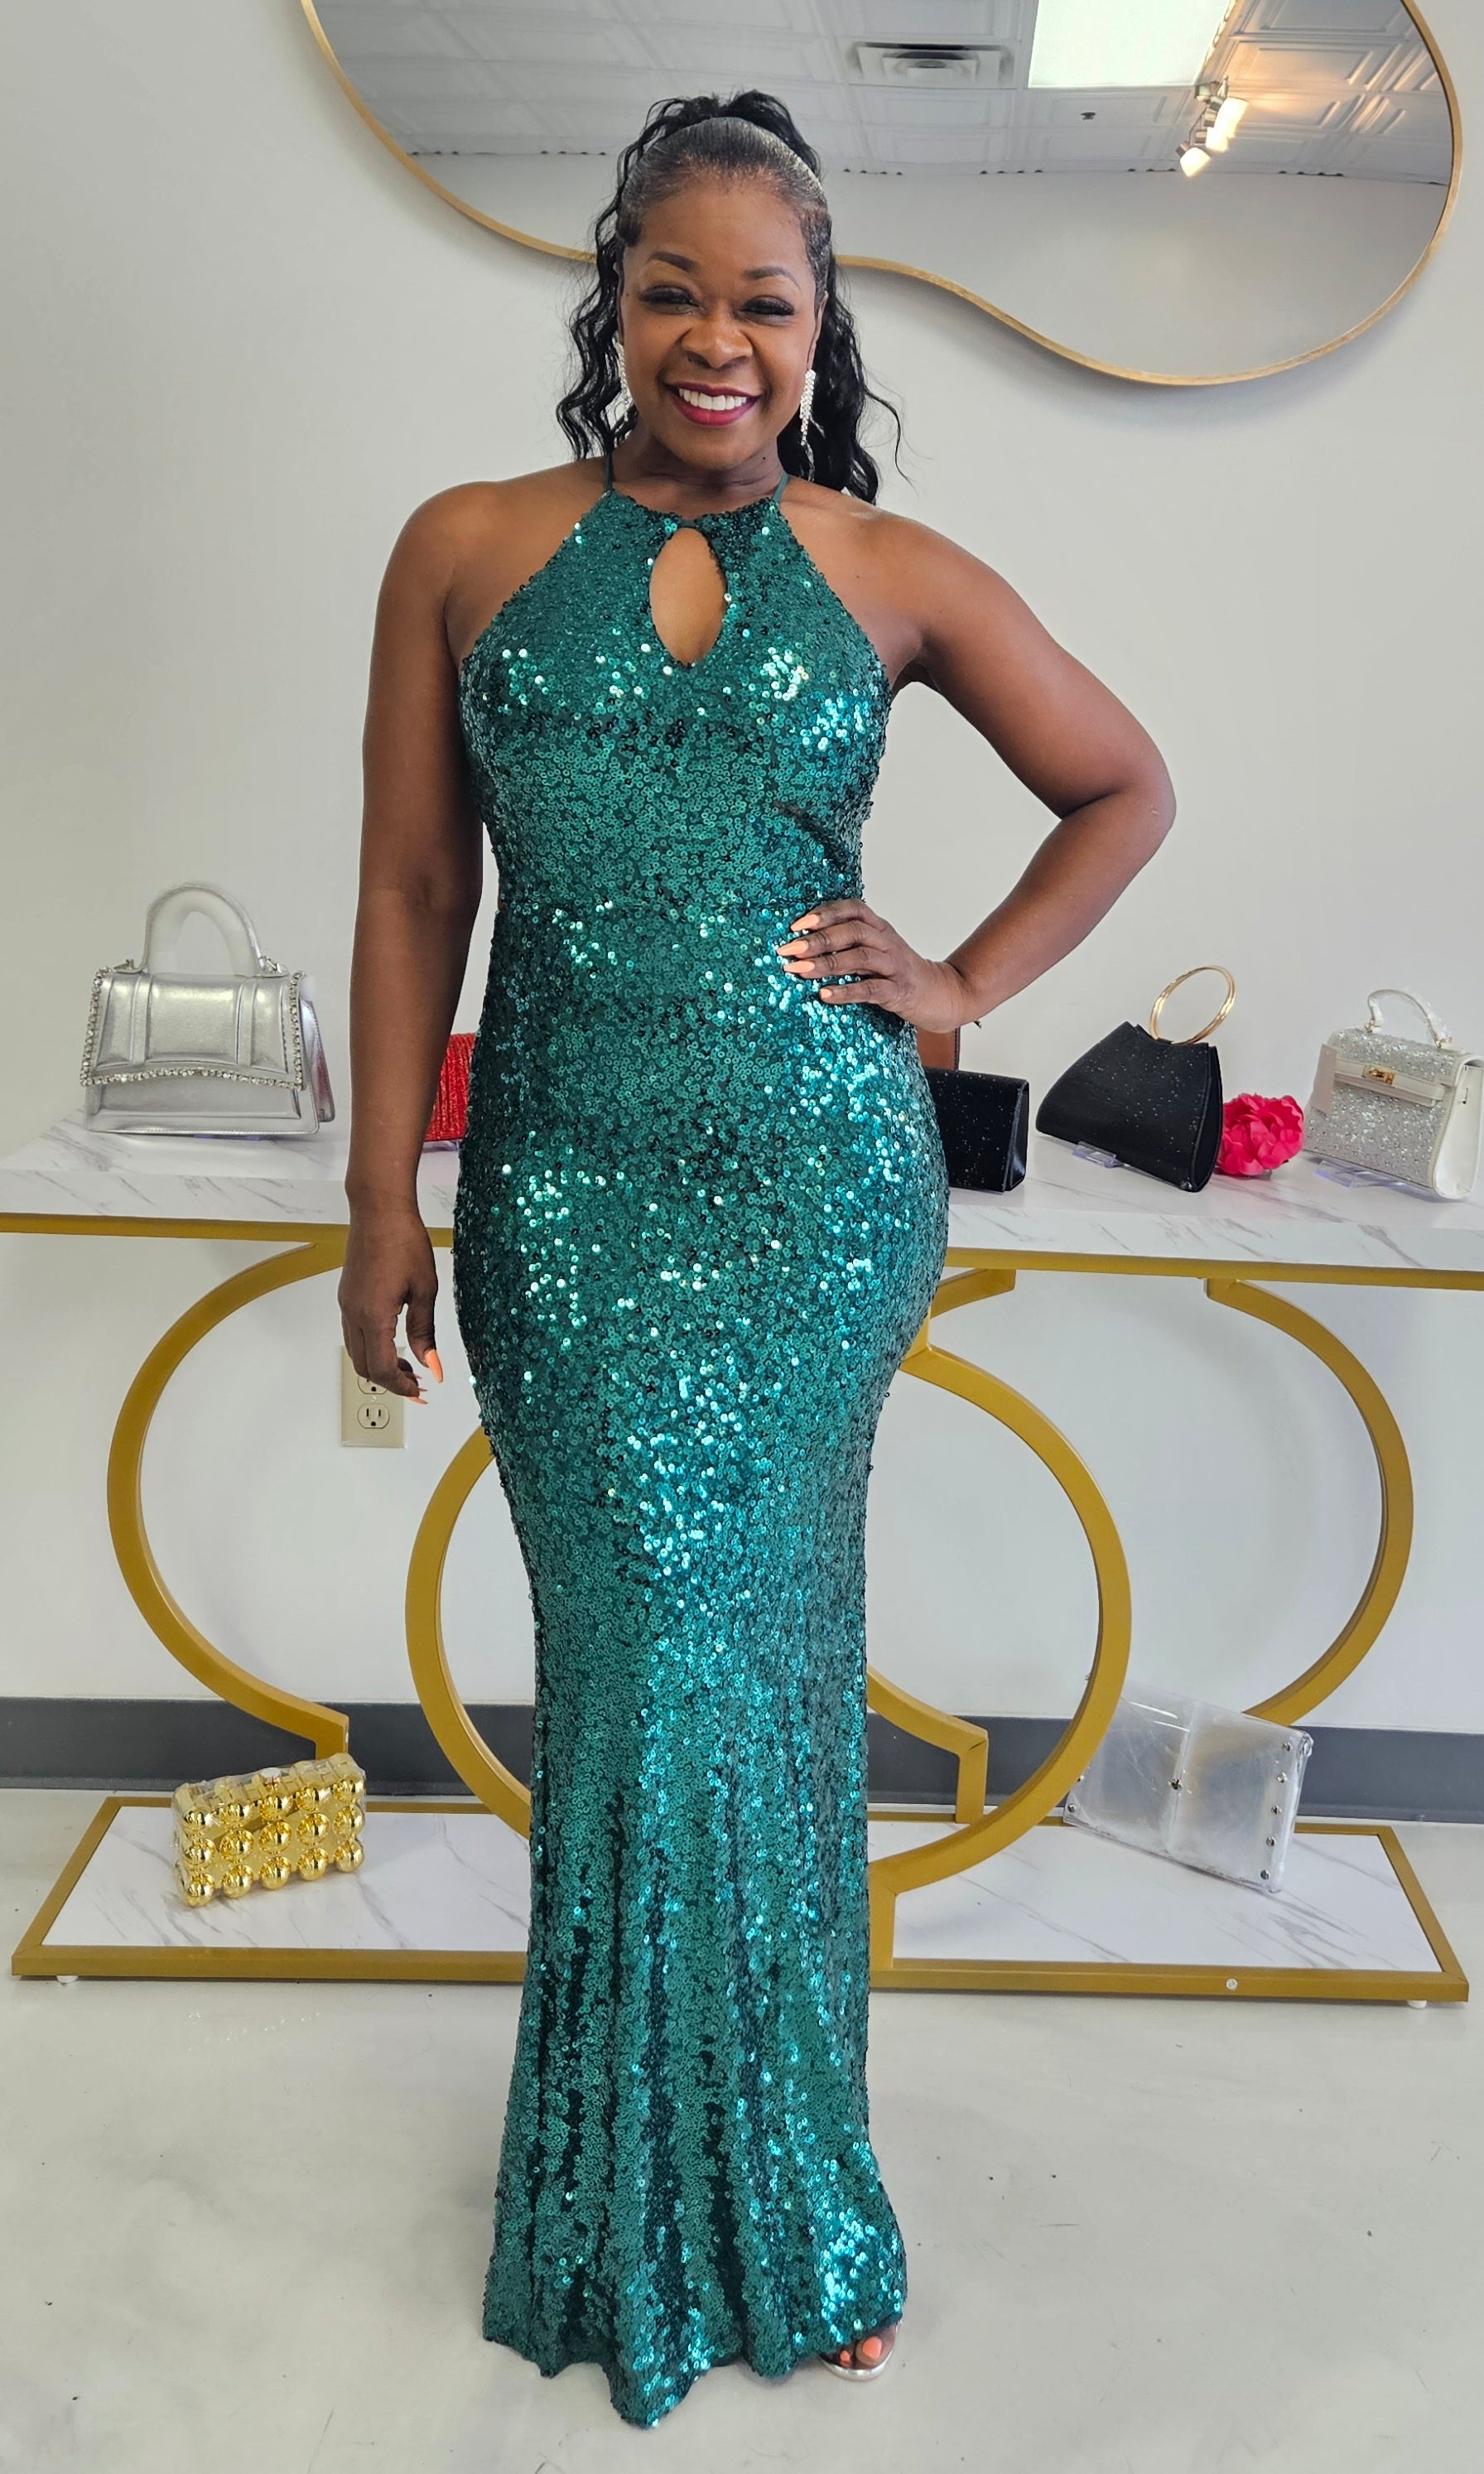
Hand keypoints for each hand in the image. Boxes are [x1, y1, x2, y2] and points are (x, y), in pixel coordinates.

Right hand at [339, 1203, 442, 1401]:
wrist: (380, 1210)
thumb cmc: (404, 1241)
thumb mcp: (425, 1290)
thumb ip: (425, 1333)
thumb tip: (432, 1366)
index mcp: (374, 1315)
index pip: (382, 1368)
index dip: (401, 1386)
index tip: (420, 1392)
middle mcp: (354, 1313)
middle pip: (365, 1367)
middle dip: (390, 1381)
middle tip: (417, 1385)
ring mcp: (347, 1305)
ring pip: (357, 1351)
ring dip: (380, 1365)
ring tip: (409, 1366)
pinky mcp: (347, 1296)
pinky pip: (354, 1334)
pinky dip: (372, 1348)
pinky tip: (394, 1341)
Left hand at [775, 901, 975, 1033]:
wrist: (944, 994)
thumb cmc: (901, 974)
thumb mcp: (877, 952)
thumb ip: (849, 946)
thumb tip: (803, 947)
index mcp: (880, 929)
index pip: (852, 910)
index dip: (824, 913)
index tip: (796, 924)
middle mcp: (887, 942)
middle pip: (852, 931)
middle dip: (817, 939)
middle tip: (789, 949)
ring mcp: (895, 966)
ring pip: (860, 957)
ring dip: (827, 963)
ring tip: (800, 970)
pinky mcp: (900, 992)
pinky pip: (871, 989)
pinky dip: (846, 991)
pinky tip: (825, 995)